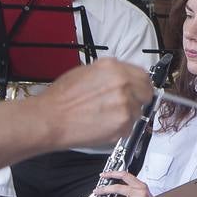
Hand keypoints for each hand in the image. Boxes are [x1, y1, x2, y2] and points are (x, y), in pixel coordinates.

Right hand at [36, 59, 151, 146]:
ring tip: (104, 117)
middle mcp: (123, 83)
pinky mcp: (123, 124)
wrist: (50, 119)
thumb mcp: (86, 72)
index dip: (140, 85)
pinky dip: (120, 128)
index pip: (143, 76)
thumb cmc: (61, 98)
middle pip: (146, 93)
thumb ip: (110, 74)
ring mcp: (125, 104)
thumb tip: (125, 78)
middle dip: (138, 100)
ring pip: (138, 111)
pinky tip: (102, 125)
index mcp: (114, 68)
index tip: (137, 91)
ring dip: (127, 115)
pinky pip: (130, 127)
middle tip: (123, 106)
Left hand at [85, 169, 151, 196]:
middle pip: (117, 188)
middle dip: (103, 189)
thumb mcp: (144, 192)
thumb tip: (115, 186)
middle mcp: (139, 194)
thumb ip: (133, 187)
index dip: (112, 173)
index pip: (125, 175)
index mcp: (141, 186)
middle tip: (96, 191)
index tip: (103, 175)